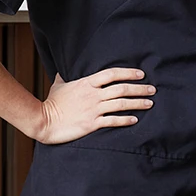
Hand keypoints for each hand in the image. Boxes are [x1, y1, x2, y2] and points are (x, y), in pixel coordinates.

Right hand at [29, 68, 154, 144]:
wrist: (42, 121)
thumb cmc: (50, 103)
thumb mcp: (58, 86)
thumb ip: (64, 78)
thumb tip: (63, 71)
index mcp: (87, 83)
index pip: (112, 73)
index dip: (129, 73)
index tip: (141, 74)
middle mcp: (93, 94)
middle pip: (122, 88)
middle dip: (140, 88)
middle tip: (153, 89)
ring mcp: (93, 109)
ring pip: (121, 104)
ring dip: (138, 103)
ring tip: (150, 103)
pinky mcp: (92, 123)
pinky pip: (113, 120)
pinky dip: (126, 119)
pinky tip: (135, 119)